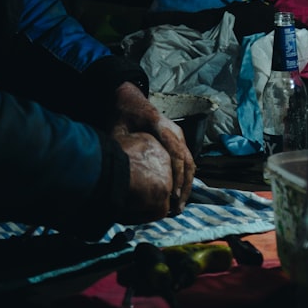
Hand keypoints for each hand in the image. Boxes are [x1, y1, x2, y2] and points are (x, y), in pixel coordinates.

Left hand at [111, 82, 195, 213]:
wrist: (128, 99)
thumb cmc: (122, 114)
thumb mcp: (117, 130)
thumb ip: (121, 150)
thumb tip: (122, 175)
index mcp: (161, 126)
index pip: (176, 153)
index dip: (176, 176)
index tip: (174, 195)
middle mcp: (175, 131)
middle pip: (187, 161)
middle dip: (185, 186)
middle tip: (177, 208)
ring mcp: (178, 135)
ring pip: (190, 163)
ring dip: (187, 184)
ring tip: (179, 206)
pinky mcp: (177, 141)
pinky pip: (186, 161)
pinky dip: (184, 178)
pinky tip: (178, 194)